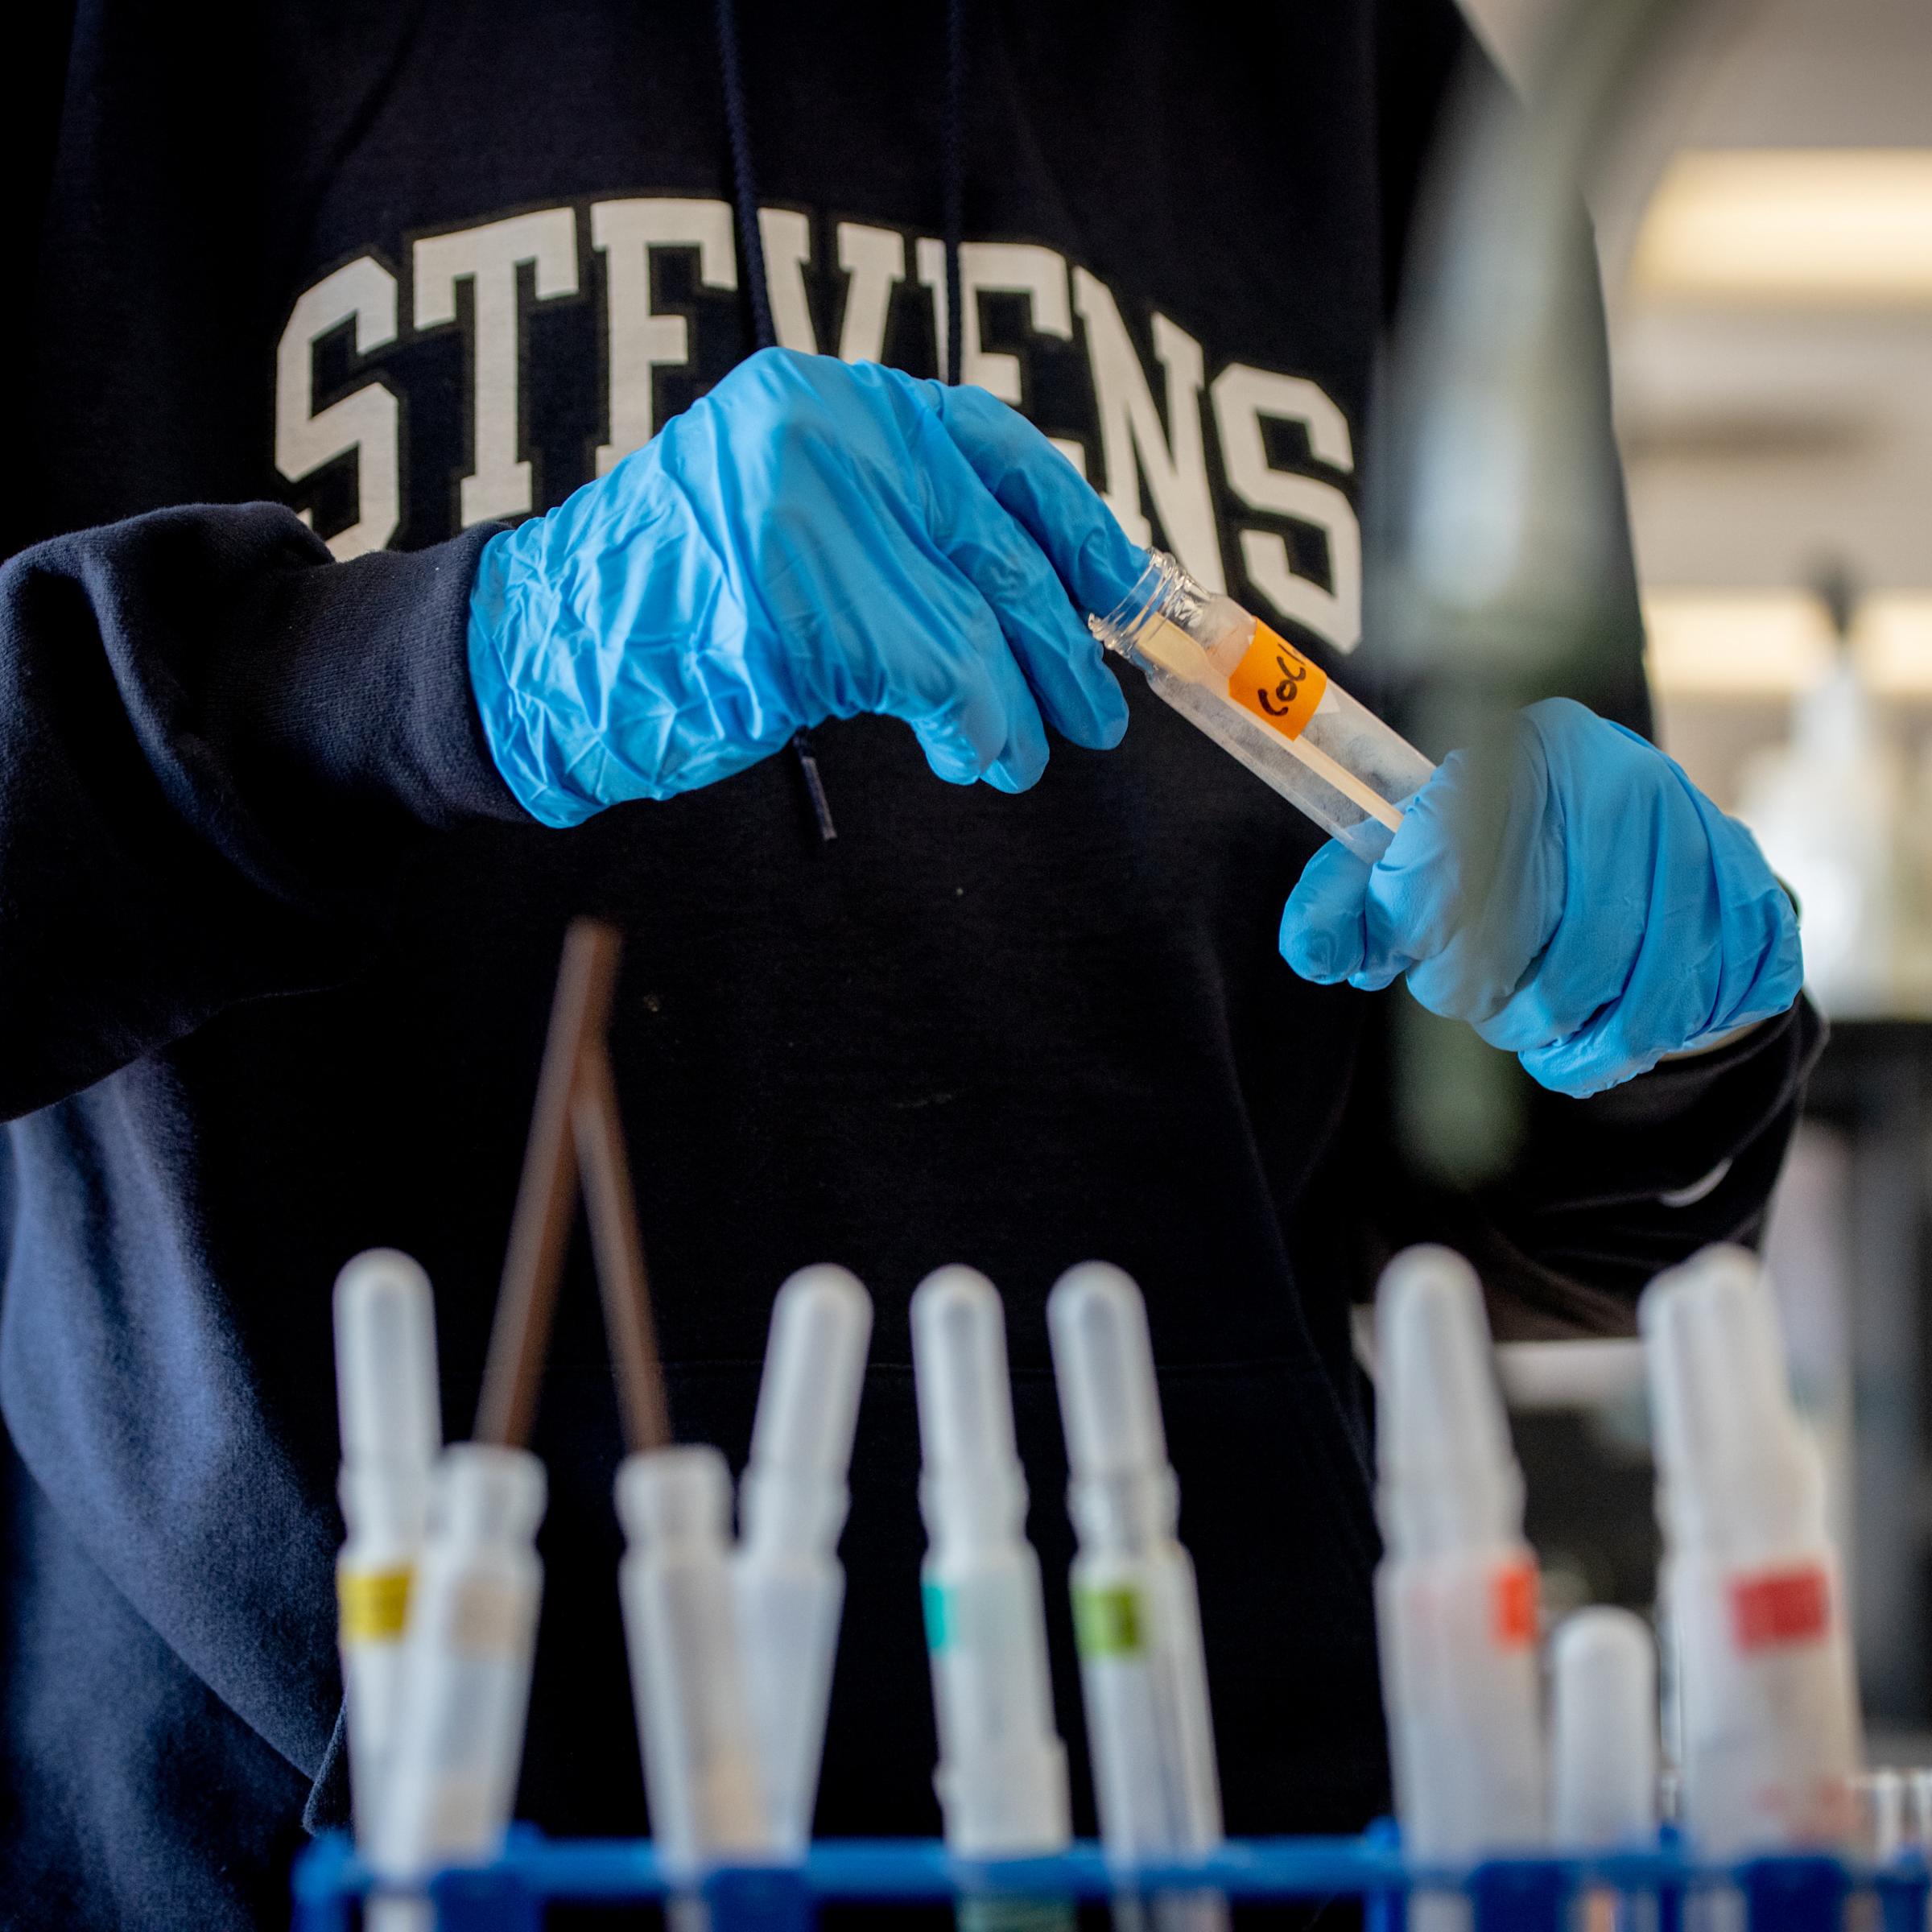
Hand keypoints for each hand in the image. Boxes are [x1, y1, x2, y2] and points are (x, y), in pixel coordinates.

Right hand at [465, 348, 1142, 824]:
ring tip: (1015, 756)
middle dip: (1062, 642)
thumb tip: (1041, 593)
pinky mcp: (797, 609)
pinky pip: (938, 678)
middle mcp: (822, 435)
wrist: (544, 654)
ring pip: (975, 622)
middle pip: (998, 543)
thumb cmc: (677, 605)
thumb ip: (901, 529)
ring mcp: (806, 518)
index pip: (993, 448)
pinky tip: (972, 756)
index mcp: (826, 399)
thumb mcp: (793, 524)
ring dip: (1016, 708)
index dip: (1075, 526)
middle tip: (1097, 710)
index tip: (1123, 591)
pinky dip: (975, 729)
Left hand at [1278, 697, 1801, 1097]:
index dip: (1457, 958)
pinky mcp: (1759, 892)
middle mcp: (1630, 779)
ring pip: (1654, 993)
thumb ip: (1347, 906)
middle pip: (1584, 947)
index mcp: (1530, 754)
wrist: (1608, 833)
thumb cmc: (1485, 858)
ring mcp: (1707, 833)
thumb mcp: (1400, 866)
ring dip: (1586, 1046)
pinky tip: (1612, 1031)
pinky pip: (1717, 1000)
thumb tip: (1312, 956)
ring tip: (1542, 1043)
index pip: (1494, 879)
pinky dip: (1655, 1041)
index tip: (1439, 980)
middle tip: (1491, 1020)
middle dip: (1520, 1013)